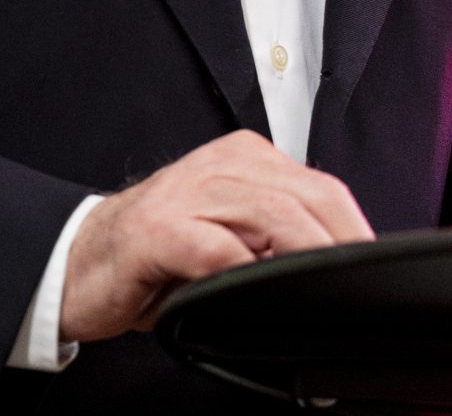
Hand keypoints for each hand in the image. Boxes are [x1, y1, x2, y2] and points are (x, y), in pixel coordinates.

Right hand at [58, 130, 373, 343]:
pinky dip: (246, 270)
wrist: (75, 263)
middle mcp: (222, 166)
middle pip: (308, 197)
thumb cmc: (157, 257)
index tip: (376, 269)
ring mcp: (188, 193)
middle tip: (363, 286)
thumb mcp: (228, 238)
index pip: (322, 188)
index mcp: (246, 160)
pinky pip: (215, 248)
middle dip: (344, 245)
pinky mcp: (157, 229)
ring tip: (328, 289)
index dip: (356, 230)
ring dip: (308, 256)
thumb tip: (336, 271)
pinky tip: (262, 290)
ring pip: (272, 214)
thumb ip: (274, 241)